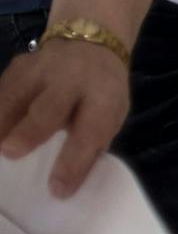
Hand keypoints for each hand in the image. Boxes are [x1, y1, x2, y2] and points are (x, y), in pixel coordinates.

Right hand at [0, 38, 132, 197]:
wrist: (93, 44)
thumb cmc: (101, 93)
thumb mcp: (112, 115)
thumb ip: (91, 143)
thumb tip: (65, 183)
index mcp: (104, 96)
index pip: (90, 131)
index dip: (74, 162)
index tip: (58, 189)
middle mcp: (74, 78)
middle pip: (50, 107)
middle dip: (29, 131)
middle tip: (11, 152)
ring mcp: (43, 67)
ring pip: (16, 95)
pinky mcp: (19, 65)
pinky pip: (1, 89)